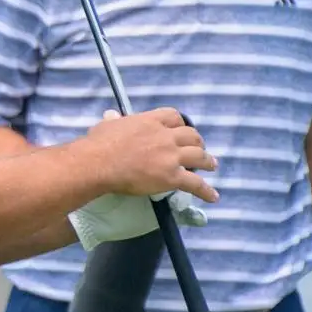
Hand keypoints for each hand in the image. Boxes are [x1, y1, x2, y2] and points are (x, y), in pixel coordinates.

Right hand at [69, 109, 213, 249]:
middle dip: (197, 142)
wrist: (99, 163)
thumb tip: (111, 115)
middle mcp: (165, 136)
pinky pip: (195, 183)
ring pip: (199, 156)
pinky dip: (206, 191)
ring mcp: (171, 156)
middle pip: (191, 135)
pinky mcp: (172, 176)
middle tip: (198, 149)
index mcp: (150, 121)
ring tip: (211, 165)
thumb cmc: (98, 144)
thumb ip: (114, 120)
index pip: (173, 116)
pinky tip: (213, 196)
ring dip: (207, 161)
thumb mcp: (107, 125)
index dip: (180, 124)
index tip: (180, 130)